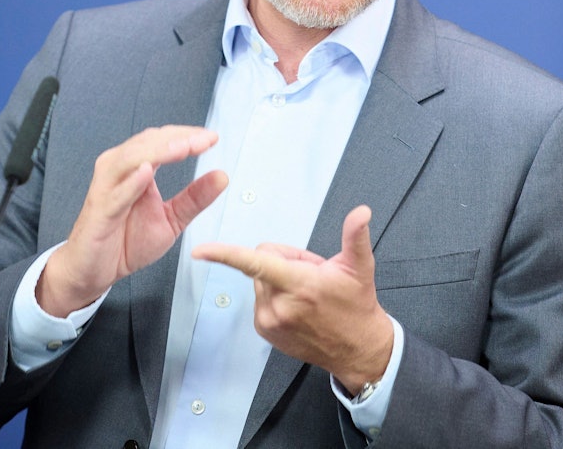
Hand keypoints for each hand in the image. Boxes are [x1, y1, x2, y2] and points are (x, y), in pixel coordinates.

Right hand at [37, 125, 227, 316]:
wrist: (94, 271)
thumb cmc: (126, 241)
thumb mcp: (171, 219)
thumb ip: (195, 198)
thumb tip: (222, 176)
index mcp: (137, 168)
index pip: (162, 140)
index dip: (186, 135)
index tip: (212, 138)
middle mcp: (119, 170)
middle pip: (147, 143)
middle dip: (177, 139)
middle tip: (203, 140)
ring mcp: (107, 188)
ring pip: (130, 159)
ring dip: (158, 151)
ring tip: (183, 148)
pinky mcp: (99, 211)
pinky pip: (115, 193)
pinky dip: (131, 182)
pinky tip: (147, 173)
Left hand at [192, 205, 392, 394]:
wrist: (357, 348)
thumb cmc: (356, 307)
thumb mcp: (360, 267)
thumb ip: (356, 235)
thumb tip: (361, 213)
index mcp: (299, 285)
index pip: (255, 263)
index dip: (225, 254)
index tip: (200, 250)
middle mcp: (279, 305)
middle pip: (263, 260)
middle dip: (286, 260)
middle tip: (313, 273)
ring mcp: (269, 320)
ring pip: (261, 279)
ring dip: (280, 278)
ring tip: (307, 291)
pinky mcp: (264, 330)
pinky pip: (260, 297)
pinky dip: (275, 295)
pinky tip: (298, 305)